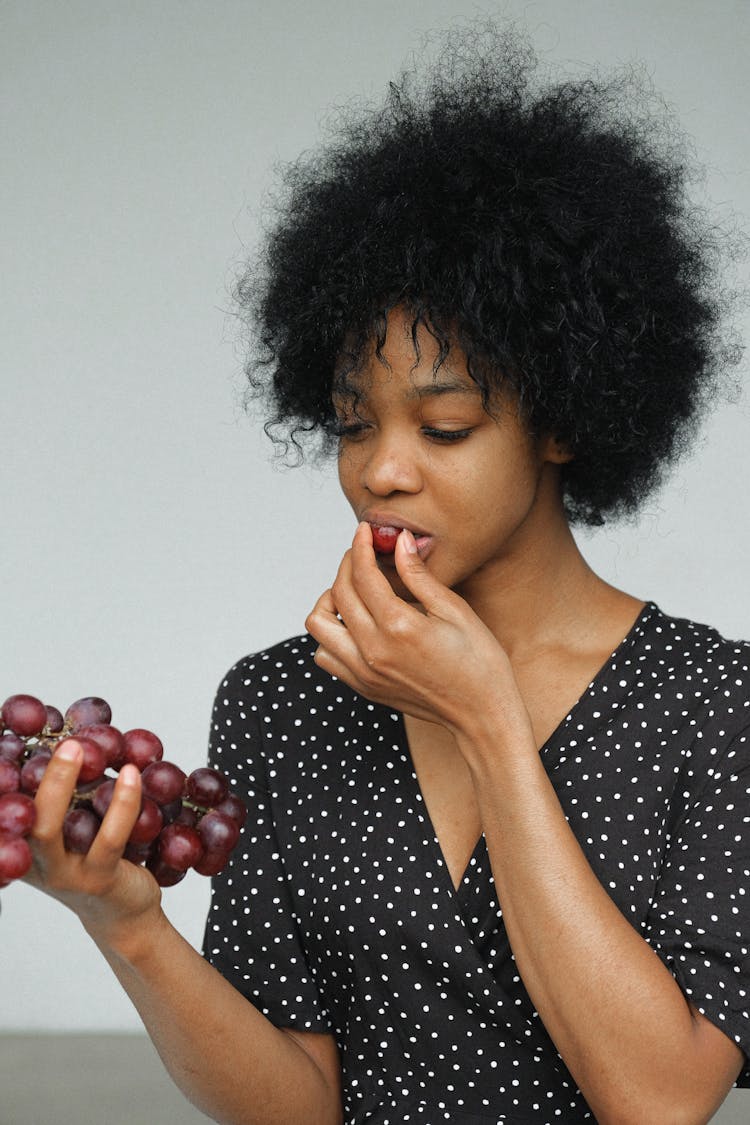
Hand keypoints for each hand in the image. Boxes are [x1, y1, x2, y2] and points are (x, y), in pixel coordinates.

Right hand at [25, 740, 161, 945]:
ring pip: (52, 829)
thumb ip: (64, 793)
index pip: (8, 808)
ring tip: (82, 748)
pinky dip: (122, 802)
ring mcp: (61, 874)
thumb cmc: (95, 858)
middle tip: (59, 741)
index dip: (4, 780)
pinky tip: (131, 775)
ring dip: (65, 783)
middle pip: (21, 817)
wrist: (123, 912)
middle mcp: (32, 860)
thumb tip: (70, 734)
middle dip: (37, 776)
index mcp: (24, 842)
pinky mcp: (96, 880)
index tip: (13, 742)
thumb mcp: (72, 825)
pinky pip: (107, 838)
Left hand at [306, 523, 526, 737]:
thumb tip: (398, 542)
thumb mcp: (455, 610)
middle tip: (362, 555)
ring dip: (330, 602)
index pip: (362, 575)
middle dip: (346, 566)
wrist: (482, 715)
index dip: (360, 546)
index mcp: (398, 627)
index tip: (364, 531)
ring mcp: (364, 673)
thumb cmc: (479, 662)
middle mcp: (373, 651)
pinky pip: (326, 656)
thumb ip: (418, 575)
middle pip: (337, 594)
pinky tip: (356, 625)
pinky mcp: (364, 687)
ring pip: (319, 627)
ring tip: (354, 593)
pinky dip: (332, 635)